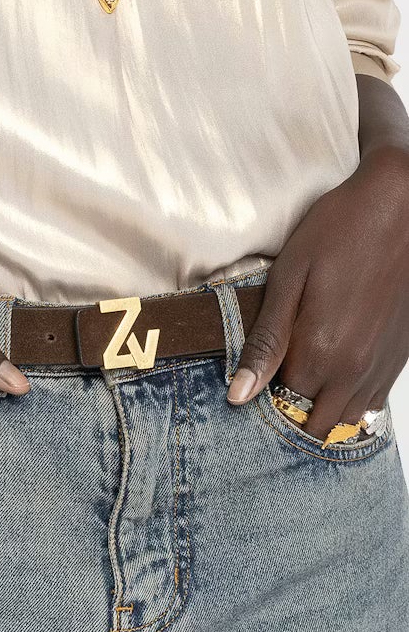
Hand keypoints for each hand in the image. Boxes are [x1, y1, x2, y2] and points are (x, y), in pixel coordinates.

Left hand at [226, 147, 408, 441]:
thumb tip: (238, 394)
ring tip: (301, 371)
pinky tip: (333, 365)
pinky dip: (351, 395)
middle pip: (317, 422)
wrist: (398, 209)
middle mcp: (356, 370)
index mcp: (322, 352)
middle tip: (274, 374)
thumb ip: (265, 341)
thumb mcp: (287, 279)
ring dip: (323, 406)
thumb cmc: (337, 233)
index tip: (251, 375)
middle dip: (292, 410)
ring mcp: (382, 366)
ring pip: (349, 417)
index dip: (262, 395)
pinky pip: (373, 400)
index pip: (283, 406)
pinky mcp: (400, 357)